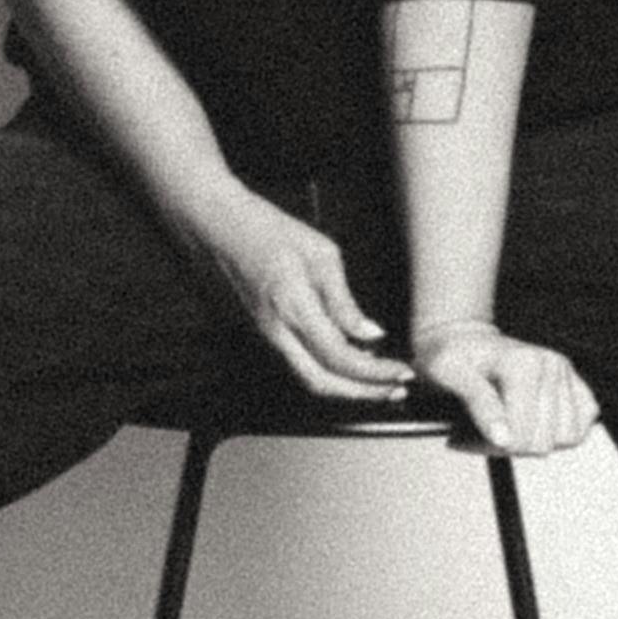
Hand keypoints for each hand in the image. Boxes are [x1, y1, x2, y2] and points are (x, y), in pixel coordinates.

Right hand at [180, 184, 413, 402]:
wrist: (214, 225)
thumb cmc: (265, 228)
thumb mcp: (319, 253)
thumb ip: (343, 300)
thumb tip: (370, 333)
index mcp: (294, 308)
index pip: (341, 357)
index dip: (375, 372)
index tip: (402, 370)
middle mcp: (277, 332)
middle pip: (323, 384)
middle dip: (364, 393)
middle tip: (396, 389)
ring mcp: (266, 336)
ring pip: (309, 379)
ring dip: (347, 387)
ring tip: (379, 380)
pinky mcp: (262, 334)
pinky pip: (298, 364)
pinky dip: (328, 371)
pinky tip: (349, 361)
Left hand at [409, 321, 599, 455]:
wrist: (465, 342)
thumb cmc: (454, 357)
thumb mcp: (450, 374)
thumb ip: (479, 404)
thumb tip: (503, 438)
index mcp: (524, 363)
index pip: (520, 436)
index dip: (490, 446)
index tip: (464, 437)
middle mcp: (551, 365)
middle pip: (542, 443)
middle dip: (510, 445)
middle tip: (484, 429)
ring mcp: (566, 375)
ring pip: (566, 439)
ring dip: (534, 441)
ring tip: (507, 425)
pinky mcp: (575, 385)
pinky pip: (581, 427)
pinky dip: (558, 435)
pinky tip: (531, 423)